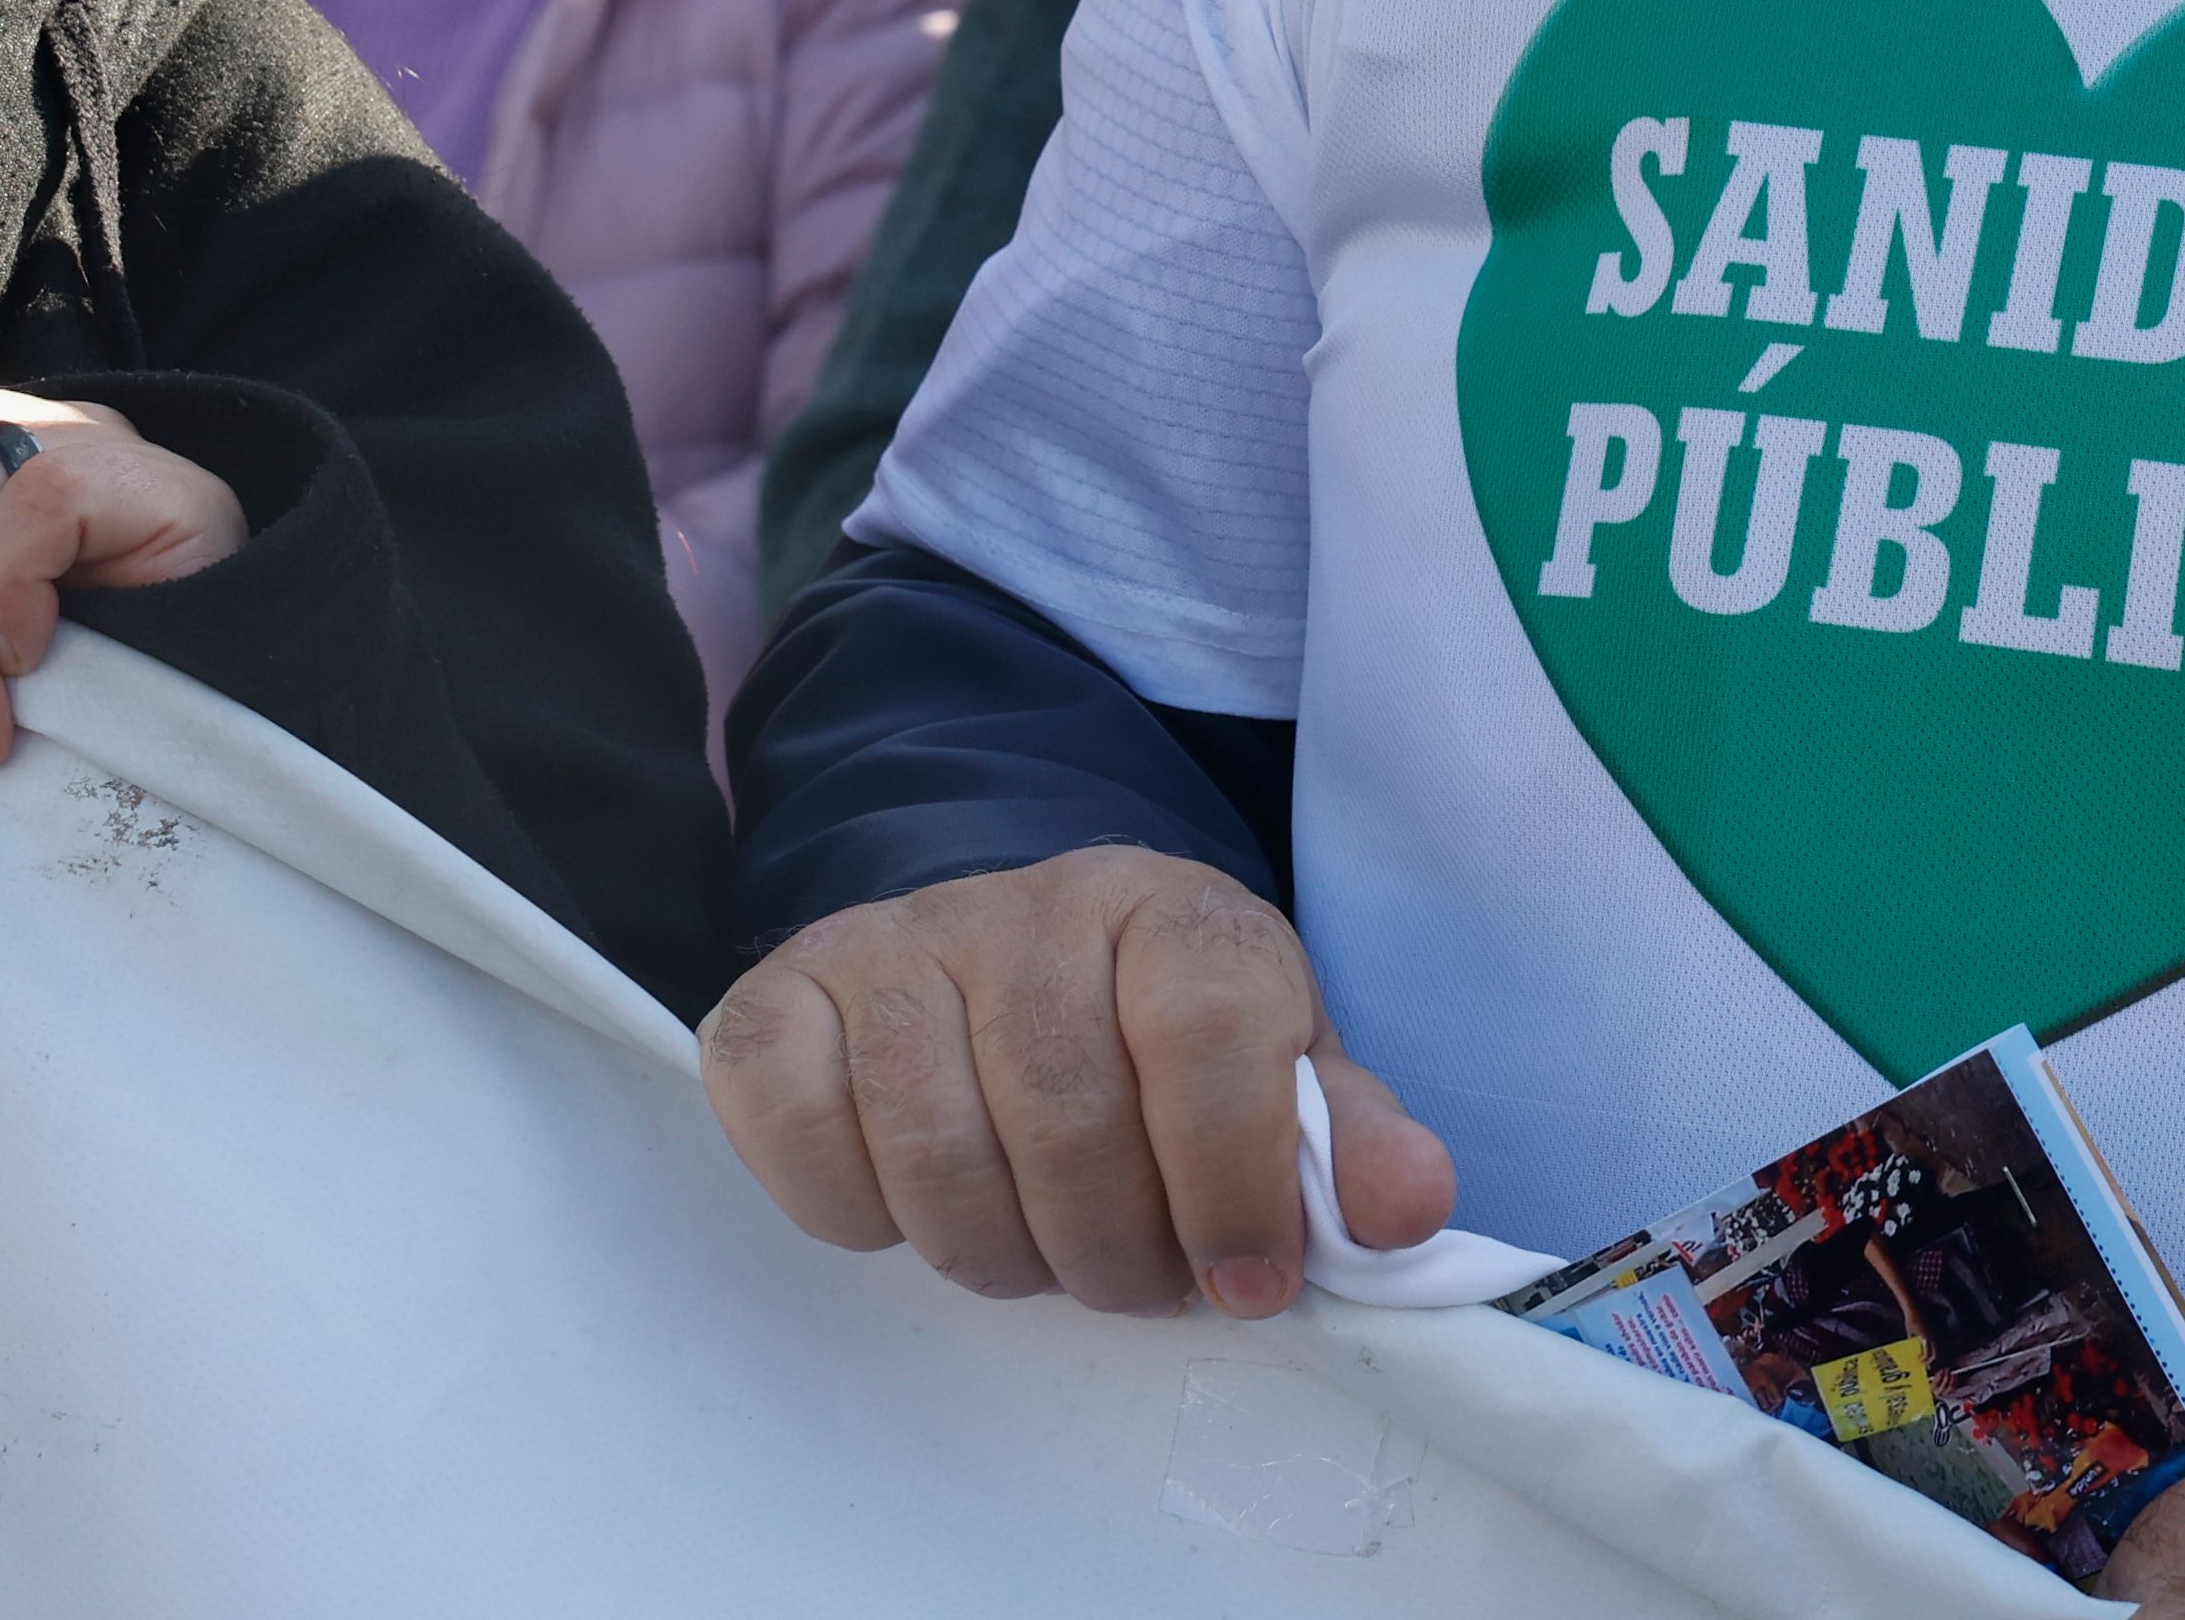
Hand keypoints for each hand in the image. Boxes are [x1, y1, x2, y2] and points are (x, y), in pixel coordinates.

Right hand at [697, 844, 1453, 1319]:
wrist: (1001, 954)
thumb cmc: (1155, 1042)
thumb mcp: (1275, 1072)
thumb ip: (1345, 1143)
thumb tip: (1405, 1212)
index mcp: (1169, 911)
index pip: (1206, 1030)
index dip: (1233, 1182)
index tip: (1247, 1279)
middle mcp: (1023, 906)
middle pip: (1065, 1117)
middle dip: (1112, 1250)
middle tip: (1137, 1276)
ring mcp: (890, 945)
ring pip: (933, 1149)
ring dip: (996, 1251)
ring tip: (1039, 1246)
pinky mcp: (779, 995)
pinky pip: (796, 1133)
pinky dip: (855, 1211)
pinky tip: (912, 1203)